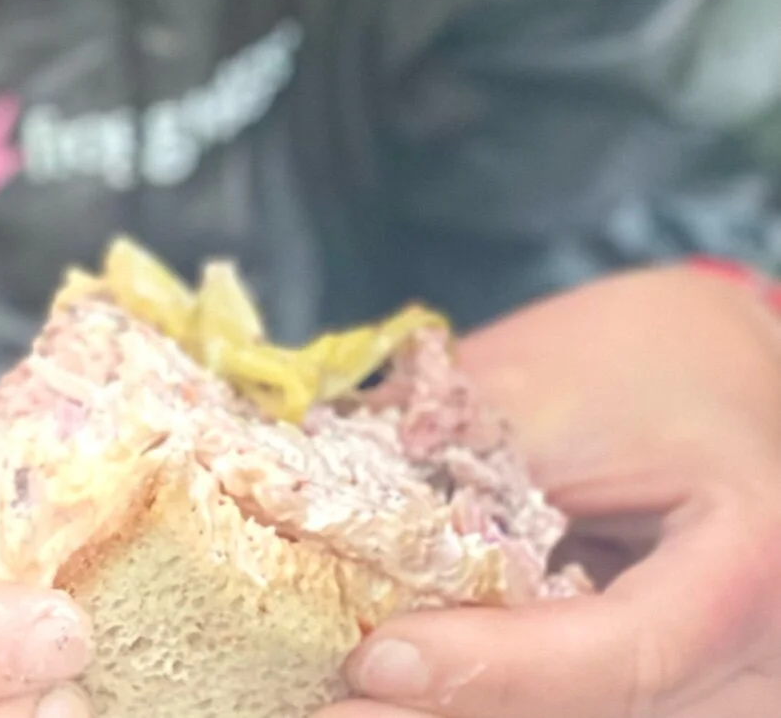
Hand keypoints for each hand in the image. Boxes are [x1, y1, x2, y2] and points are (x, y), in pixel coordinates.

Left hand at [325, 266, 780, 717]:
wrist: (728, 380)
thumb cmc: (651, 365)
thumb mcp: (549, 389)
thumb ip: (457, 466)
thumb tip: (312, 512)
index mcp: (747, 562)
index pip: (623, 651)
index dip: (494, 670)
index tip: (374, 662)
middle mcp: (764, 665)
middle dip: (460, 715)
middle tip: (328, 707)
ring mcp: (738, 703)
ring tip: (350, 705)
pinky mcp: (693, 710)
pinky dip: (500, 710)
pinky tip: (412, 697)